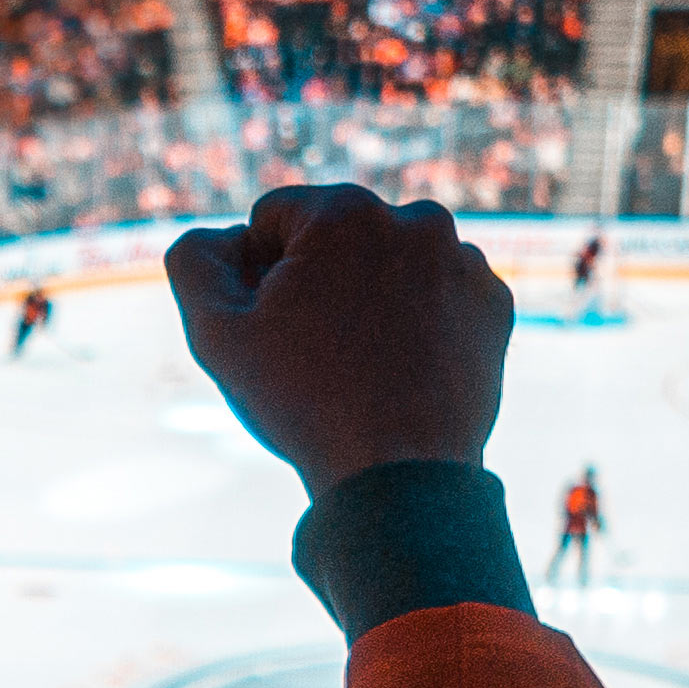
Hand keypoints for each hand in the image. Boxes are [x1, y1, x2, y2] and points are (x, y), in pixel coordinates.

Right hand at [164, 183, 513, 488]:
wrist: (401, 476)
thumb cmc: (303, 403)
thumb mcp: (216, 333)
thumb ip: (194, 263)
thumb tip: (215, 237)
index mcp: (344, 212)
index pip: (273, 219)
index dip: (256, 274)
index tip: (271, 327)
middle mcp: (415, 218)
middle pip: (337, 237)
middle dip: (318, 279)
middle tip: (314, 351)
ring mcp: (463, 260)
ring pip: (391, 264)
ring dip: (370, 296)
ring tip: (361, 364)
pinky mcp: (494, 303)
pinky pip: (440, 295)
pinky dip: (420, 321)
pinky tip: (403, 368)